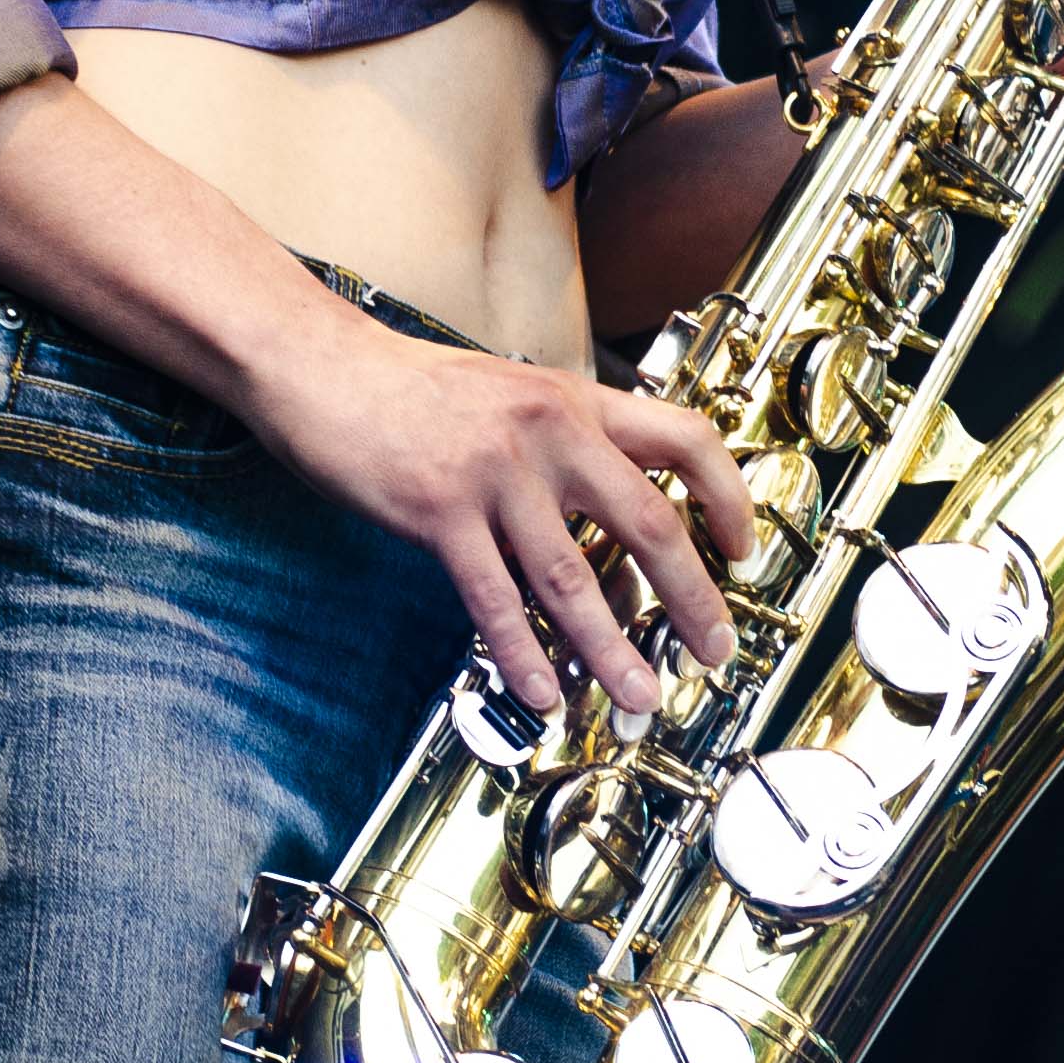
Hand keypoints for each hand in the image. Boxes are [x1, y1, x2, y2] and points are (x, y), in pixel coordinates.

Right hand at [254, 301, 755, 724]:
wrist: (321, 367)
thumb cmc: (412, 389)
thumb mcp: (512, 395)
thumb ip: (566, 447)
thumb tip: (613, 525)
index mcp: (575, 399)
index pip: (685, 439)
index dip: (727, 498)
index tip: (741, 551)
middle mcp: (548, 431)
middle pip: (648, 522)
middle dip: (690, 597)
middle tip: (712, 649)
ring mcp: (494, 472)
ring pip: (572, 577)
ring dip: (611, 648)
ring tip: (638, 695)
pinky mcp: (439, 511)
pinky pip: (494, 598)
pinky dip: (523, 654)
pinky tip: (542, 691)